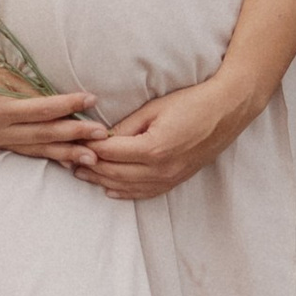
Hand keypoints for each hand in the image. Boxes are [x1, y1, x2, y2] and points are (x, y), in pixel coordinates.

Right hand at [0, 85, 106, 166]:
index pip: (42, 109)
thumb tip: (64, 103)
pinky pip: (27, 152)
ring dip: (67, 152)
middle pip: (43, 134)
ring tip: (92, 156)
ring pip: (37, 149)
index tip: (92, 98)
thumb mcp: (3, 76)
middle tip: (101, 134)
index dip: (69, 104)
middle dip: (75, 134)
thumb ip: (31, 93)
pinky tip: (68, 161)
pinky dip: (48, 155)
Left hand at [74, 74, 256, 201]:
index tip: (70, 142)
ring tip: (81, 173)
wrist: (228, 110)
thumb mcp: (154, 108)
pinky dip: (124, 192)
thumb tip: (99, 138)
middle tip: (67, 160)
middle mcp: (160, 169)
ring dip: (101, 181)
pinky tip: (109, 188)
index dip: (87, 149)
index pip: (109, 153)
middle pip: (113, 173)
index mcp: (152, 148)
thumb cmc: (192, 102)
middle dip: (88, 167)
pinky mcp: (176, 180)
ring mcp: (170, 178)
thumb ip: (126, 127)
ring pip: (126, 187)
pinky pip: (145, 193)